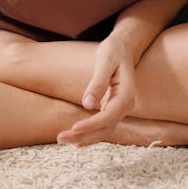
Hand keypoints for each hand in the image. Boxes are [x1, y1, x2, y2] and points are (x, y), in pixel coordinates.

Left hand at [57, 32, 136, 146]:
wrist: (123, 48)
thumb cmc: (113, 51)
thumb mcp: (105, 60)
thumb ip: (98, 82)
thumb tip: (88, 104)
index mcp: (126, 94)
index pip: (108, 116)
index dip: (91, 125)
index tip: (74, 128)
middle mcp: (126, 105)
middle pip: (105, 128)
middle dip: (84, 135)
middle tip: (61, 138)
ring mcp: (121, 108)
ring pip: (104, 130)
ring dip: (85, 137)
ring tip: (63, 139)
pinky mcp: (113, 108)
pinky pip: (103, 126)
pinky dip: (91, 134)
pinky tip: (77, 140)